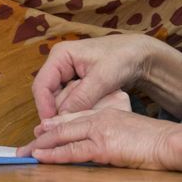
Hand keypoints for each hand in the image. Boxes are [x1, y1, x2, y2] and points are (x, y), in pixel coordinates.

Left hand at [18, 108, 181, 169]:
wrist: (170, 142)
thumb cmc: (155, 142)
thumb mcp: (130, 133)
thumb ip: (113, 135)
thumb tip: (100, 147)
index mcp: (106, 114)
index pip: (74, 118)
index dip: (54, 127)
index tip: (39, 134)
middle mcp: (100, 117)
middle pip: (63, 126)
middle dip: (41, 138)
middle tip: (23, 148)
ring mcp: (101, 130)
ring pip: (63, 136)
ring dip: (41, 146)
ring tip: (24, 153)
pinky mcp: (104, 145)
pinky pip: (73, 150)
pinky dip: (54, 154)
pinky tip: (41, 157)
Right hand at [33, 34, 181, 120]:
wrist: (140, 54)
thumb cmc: (122, 57)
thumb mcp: (102, 78)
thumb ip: (81, 97)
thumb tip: (62, 117)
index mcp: (60, 56)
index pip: (41, 85)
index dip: (44, 107)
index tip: (51, 126)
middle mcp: (60, 64)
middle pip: (48, 94)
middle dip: (57, 111)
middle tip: (69, 127)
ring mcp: (67, 73)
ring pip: (59, 99)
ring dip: (70, 111)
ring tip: (84, 119)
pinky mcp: (76, 83)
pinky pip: (70, 100)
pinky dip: (78, 108)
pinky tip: (90, 113)